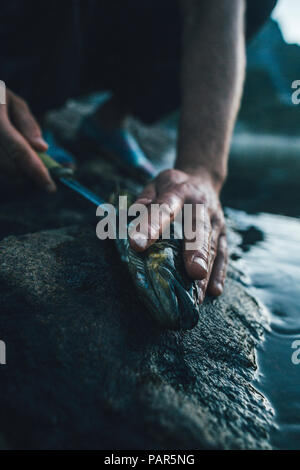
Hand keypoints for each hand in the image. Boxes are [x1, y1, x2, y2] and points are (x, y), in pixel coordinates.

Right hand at [0, 88, 55, 190]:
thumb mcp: (11, 101)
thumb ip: (27, 124)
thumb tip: (42, 148)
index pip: (19, 151)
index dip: (36, 172)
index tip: (51, 187)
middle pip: (10, 168)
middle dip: (28, 178)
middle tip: (41, 179)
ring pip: (1, 175)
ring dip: (16, 178)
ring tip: (26, 168)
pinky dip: (5, 173)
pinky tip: (11, 163)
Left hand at [129, 168, 227, 302]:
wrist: (203, 179)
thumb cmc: (172, 186)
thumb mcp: (155, 183)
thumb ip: (145, 198)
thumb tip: (132, 215)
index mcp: (179, 191)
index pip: (164, 207)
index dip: (151, 225)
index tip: (137, 244)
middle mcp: (202, 206)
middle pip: (200, 229)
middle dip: (197, 250)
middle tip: (194, 272)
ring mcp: (216, 221)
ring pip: (213, 247)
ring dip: (207, 271)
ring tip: (197, 296)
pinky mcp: (223, 234)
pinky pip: (223, 254)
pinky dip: (220, 273)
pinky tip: (214, 291)